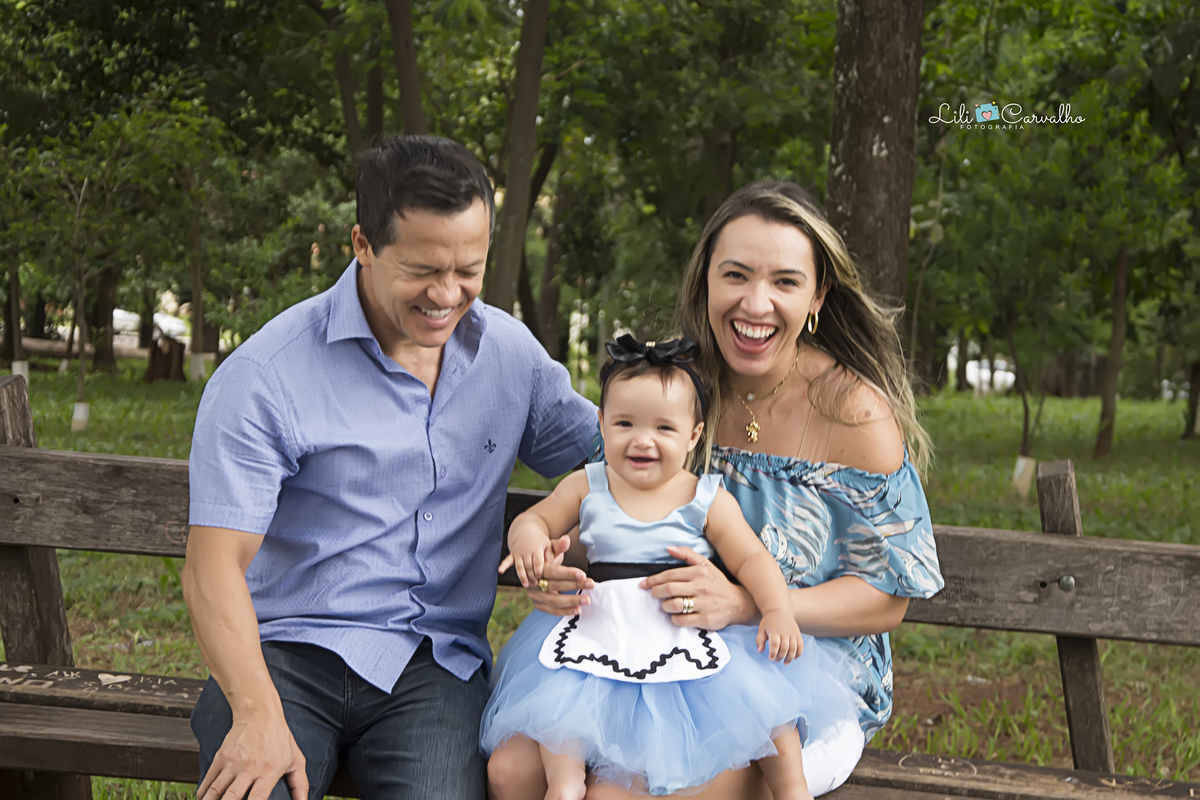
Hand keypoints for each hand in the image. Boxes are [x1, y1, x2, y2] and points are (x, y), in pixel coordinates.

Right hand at [197, 709, 306, 799]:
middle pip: (231, 797)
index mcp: (269, 771)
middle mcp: (249, 768)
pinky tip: (202, 799)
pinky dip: (202, 793)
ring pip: (216, 791)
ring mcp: (233, 763)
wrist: (260, 713)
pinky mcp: (221, 757)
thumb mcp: (295, 760)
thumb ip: (300, 784)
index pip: (258, 798)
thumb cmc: (279, 739)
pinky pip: (208, 780)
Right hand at [500, 526, 553, 587]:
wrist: (526, 532)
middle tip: (536, 584)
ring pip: (520, 567)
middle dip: (532, 576)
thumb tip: (551, 564)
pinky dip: (503, 565)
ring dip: (522, 576)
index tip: (540, 577)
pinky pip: (507, 560)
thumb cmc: (541, 542)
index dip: (538, 570)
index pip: (537, 562)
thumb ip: (552, 553)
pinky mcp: (512, 554)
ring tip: (526, 585)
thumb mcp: (549, 544)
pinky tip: (500, 571)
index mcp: (537, 548)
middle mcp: (526, 550)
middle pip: (528, 566)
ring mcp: (518, 552)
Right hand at [501, 536, 592, 615]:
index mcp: (537, 569)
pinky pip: (552, 610)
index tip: (583, 574)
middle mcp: (533, 583)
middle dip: (575, 586)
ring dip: (572, 601)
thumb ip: (559, 546)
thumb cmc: (548, 558)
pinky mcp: (538, 605)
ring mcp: (535, 596)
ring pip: (554, 600)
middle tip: (591, 584)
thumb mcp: (551, 550)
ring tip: (587, 600)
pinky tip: (578, 609)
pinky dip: (565, 611)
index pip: (553, 572)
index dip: (568, 573)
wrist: (534, 569)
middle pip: (555, 586)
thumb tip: (566, 539)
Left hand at [640, 546, 756, 629]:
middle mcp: (701, 587)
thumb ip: (687, 554)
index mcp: (698, 572)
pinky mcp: (705, 619)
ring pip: (674, 605)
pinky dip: (674, 619)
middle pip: (669, 589)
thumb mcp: (705, 564)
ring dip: (665, 606)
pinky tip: (675, 616)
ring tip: (665, 605)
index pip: (670, 575)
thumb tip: (669, 548)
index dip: (653, 580)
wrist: (739, 603)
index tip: (644, 584)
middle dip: (656, 592)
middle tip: (653, 594)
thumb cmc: (718, 583)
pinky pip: (682, 620)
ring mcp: (703, 604)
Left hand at [757, 609, 803, 662]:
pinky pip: (801, 645)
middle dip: (780, 657)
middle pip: (785, 648)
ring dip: (790, 658)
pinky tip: (794, 658)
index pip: (775, 644)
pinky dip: (799, 653)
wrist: (779, 610)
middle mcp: (784, 632)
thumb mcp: (761, 629)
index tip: (771, 658)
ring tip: (785, 663)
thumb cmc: (769, 621)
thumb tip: (760, 651)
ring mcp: (792, 633)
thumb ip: (760, 640)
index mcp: (774, 631)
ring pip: (794, 648)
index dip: (773, 653)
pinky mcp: (798, 634)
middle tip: (776, 660)